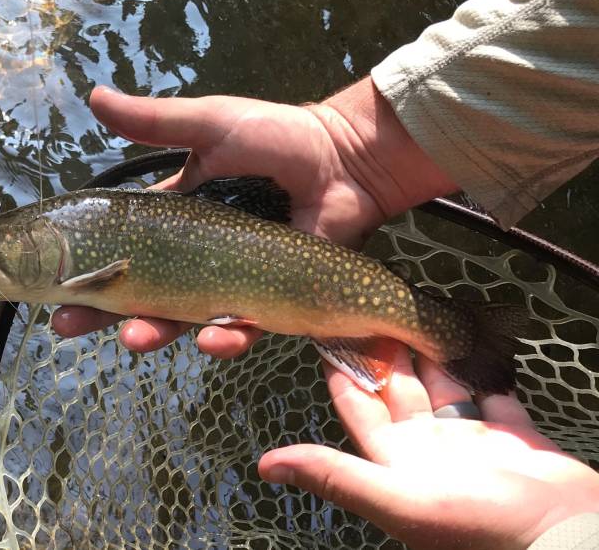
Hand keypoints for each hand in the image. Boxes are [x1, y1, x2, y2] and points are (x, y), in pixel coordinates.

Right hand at [53, 79, 457, 354]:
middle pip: (141, 293)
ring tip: (136, 339)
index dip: (86, 265)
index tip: (52, 284)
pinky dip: (226, 337)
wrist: (346, 160)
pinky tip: (214, 338)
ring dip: (157, 332)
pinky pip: (242, 327)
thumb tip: (93, 98)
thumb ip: (156, 122)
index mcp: (176, 219)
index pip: (121, 247)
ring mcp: (230, 282)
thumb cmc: (277, 137)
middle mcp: (196, 257)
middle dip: (104, 313)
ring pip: (184, 319)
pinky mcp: (269, 301)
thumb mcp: (210, 125)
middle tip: (68, 325)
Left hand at [259, 343, 598, 549]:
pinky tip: (473, 342)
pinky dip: (481, 370)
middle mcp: (428, 448)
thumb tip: (266, 466)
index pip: (358, 402)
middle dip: (388, 349)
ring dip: (433, 354)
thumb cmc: (479, 524)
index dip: (343, 367)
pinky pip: (490, 393)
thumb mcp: (398, 500)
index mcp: (396, 459)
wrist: (566, 539)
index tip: (329, 325)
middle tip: (378, 304)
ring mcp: (471, 441)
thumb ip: (336, 476)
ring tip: (421, 311)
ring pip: (443, 385)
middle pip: (400, 388)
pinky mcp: (513, 436)